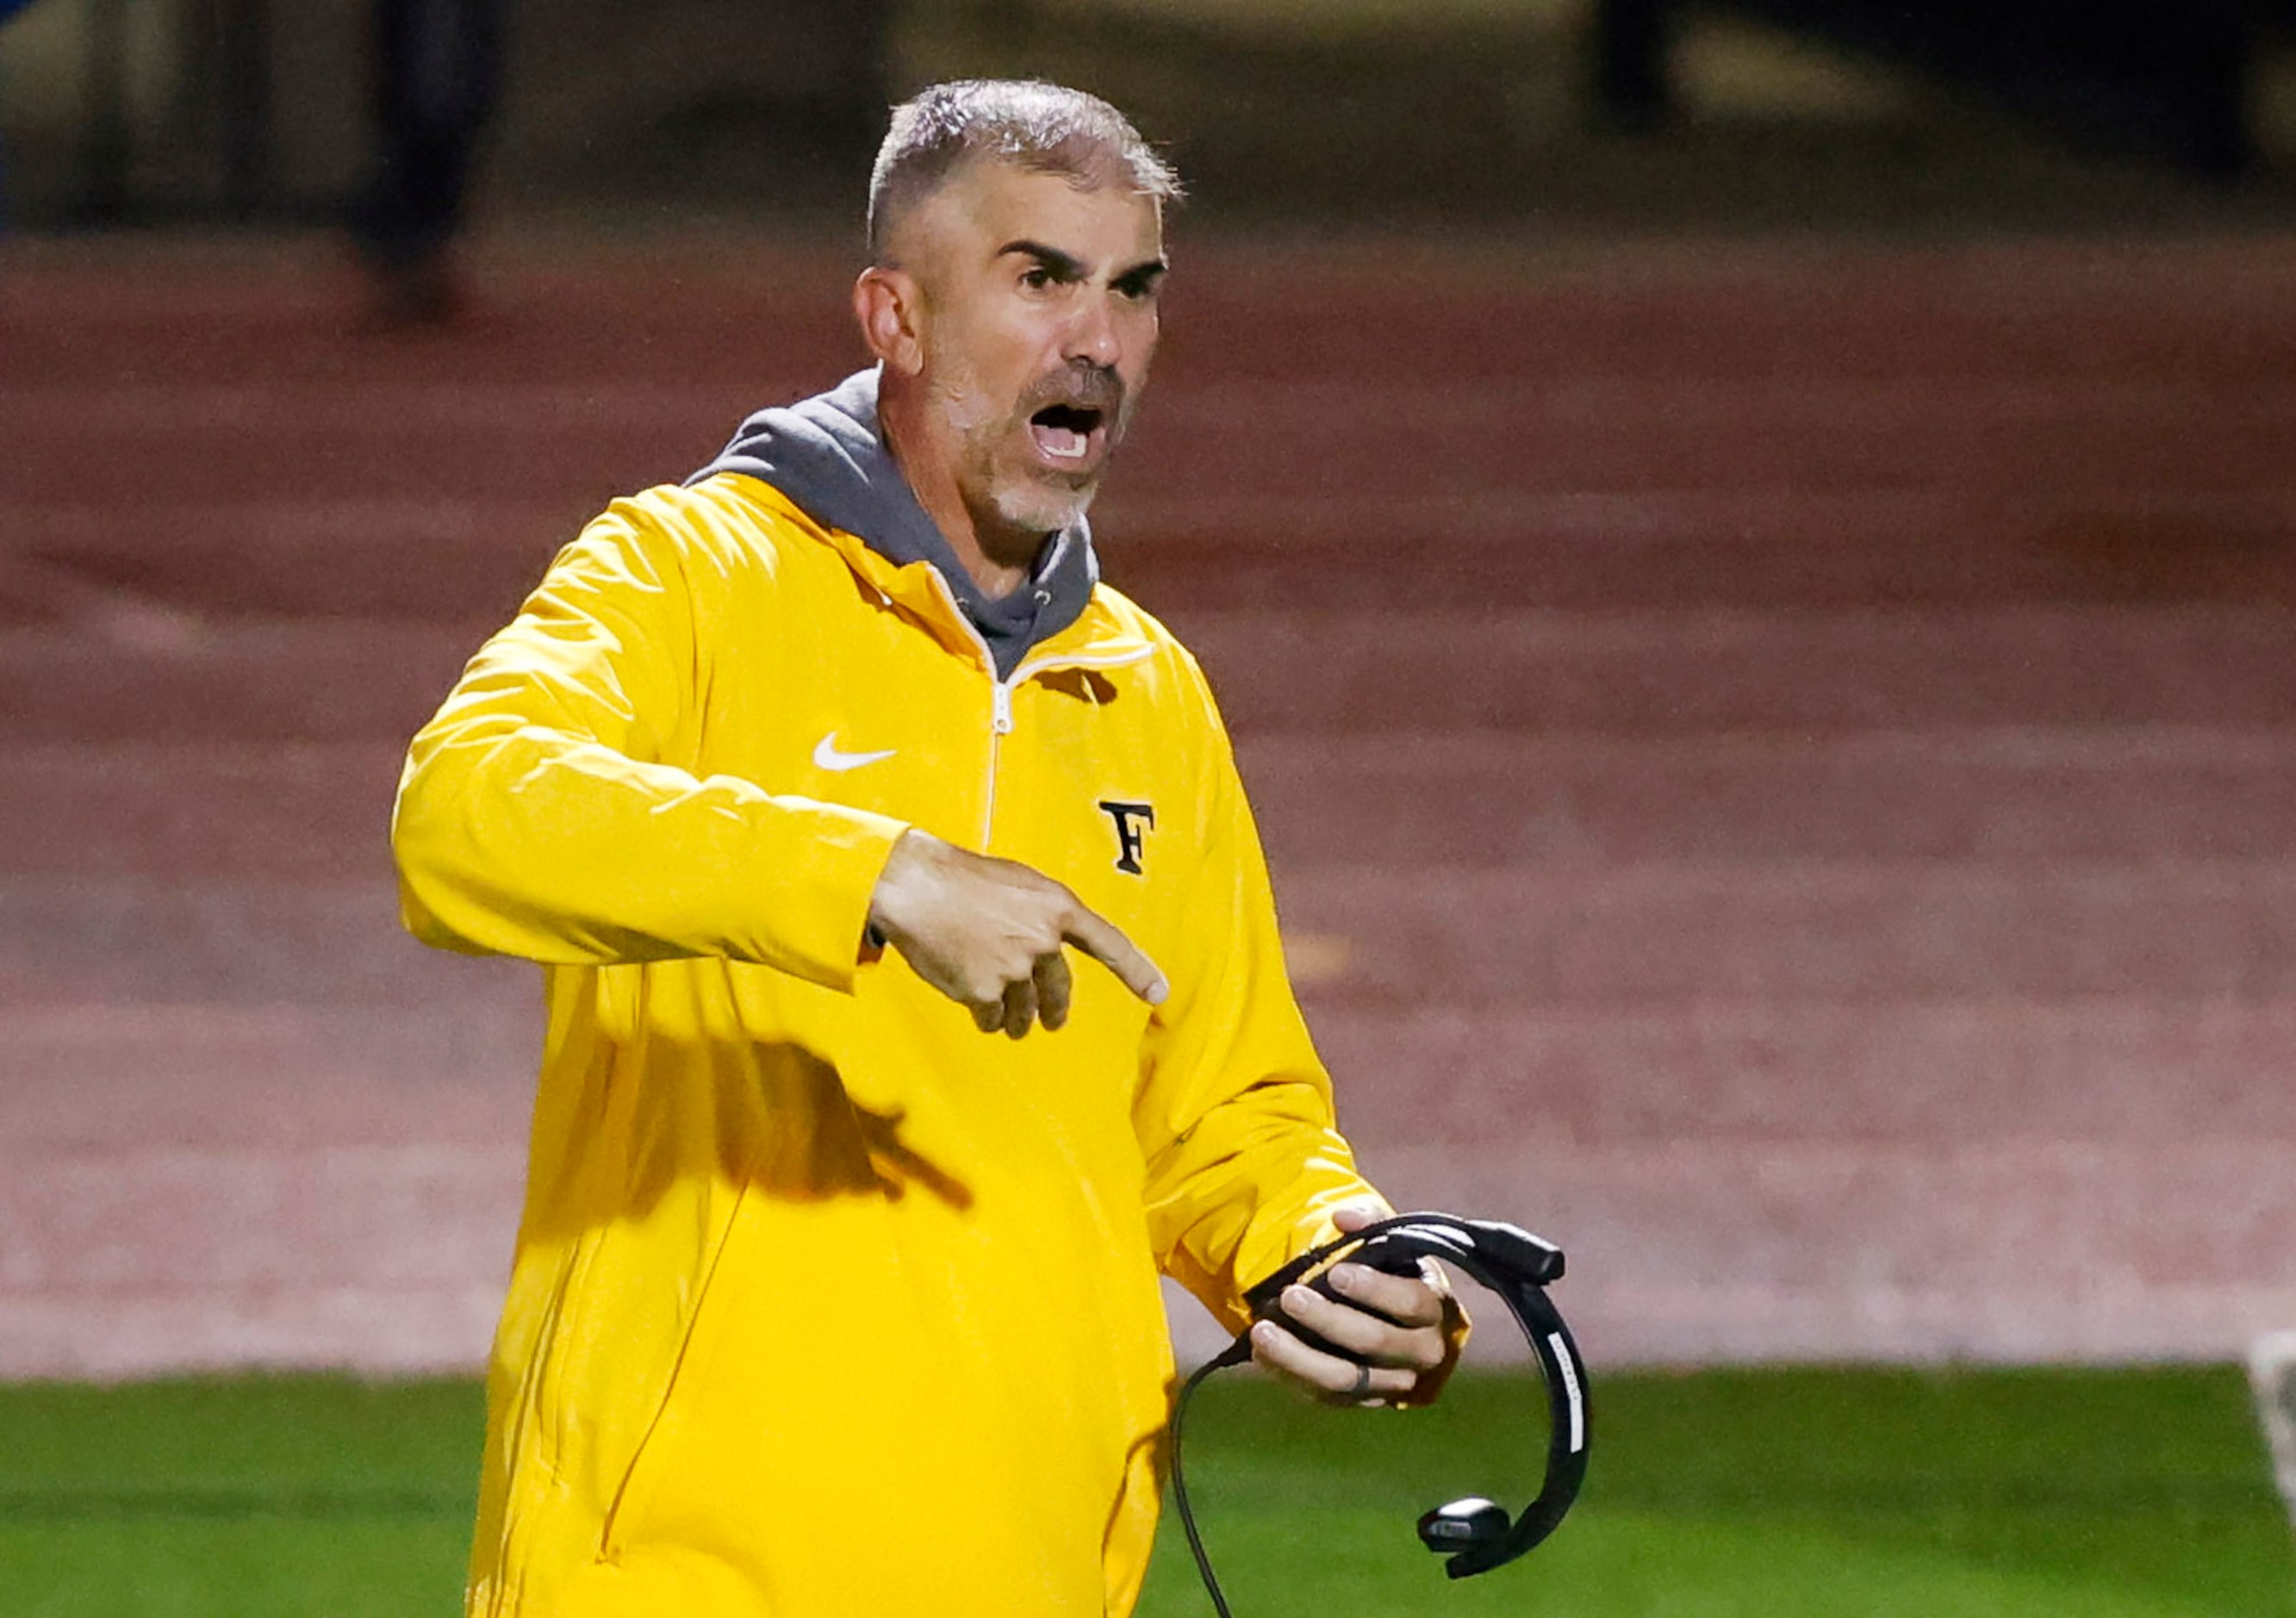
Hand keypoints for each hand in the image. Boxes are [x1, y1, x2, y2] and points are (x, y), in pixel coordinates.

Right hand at [867, 829, 1167, 1036]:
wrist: (915, 886)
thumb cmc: (961, 879)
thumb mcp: (1017, 883)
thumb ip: (1039, 914)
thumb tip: (1047, 944)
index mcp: (1057, 907)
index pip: (1108, 943)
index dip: (1137, 970)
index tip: (1160, 993)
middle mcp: (1043, 939)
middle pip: (1059, 989)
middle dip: (1054, 1009)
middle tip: (1052, 1021)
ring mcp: (1015, 968)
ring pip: (1024, 1009)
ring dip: (1017, 1019)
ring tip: (1004, 1018)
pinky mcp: (985, 991)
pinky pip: (993, 1017)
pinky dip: (986, 1017)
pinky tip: (975, 1005)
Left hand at [1250, 1206, 1463, 1407]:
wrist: (1404, 1326)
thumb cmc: (1395, 1275)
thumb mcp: (1393, 1245)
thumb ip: (1372, 1222)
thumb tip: (1343, 1217)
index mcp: (1433, 1309)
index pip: (1409, 1303)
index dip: (1374, 1290)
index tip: (1336, 1274)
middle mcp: (1421, 1353)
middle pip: (1375, 1343)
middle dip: (1329, 1320)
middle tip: (1290, 1296)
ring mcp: (1392, 1384)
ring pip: (1346, 1379)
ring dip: (1300, 1357)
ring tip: (1262, 1331)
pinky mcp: (1363, 1401)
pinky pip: (1325, 1396)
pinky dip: (1290, 1374)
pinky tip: (1262, 1353)